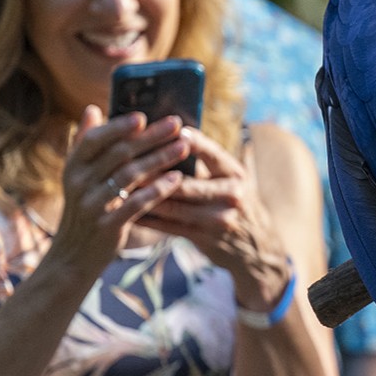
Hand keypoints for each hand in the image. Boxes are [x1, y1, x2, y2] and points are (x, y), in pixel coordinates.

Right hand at [47, 107, 188, 277]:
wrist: (73, 255)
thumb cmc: (83, 209)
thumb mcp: (77, 176)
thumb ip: (84, 143)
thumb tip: (92, 109)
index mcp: (73, 166)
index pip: (94, 139)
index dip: (118, 127)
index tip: (144, 116)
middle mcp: (79, 183)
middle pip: (119, 154)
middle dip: (151, 137)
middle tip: (177, 125)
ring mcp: (92, 205)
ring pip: (131, 176)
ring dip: (160, 159)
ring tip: (184, 147)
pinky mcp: (107, 226)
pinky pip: (137, 203)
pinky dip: (158, 189)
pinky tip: (177, 179)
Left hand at [137, 132, 292, 311]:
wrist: (257, 247)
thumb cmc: (235, 203)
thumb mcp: (231, 178)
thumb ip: (207, 160)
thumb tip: (173, 131)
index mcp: (235, 173)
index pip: (210, 152)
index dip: (188, 141)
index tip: (162, 129)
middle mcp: (230, 195)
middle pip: (184, 182)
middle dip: (152, 172)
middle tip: (124, 161)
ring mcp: (218, 219)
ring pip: (173, 206)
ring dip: (144, 196)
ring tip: (119, 185)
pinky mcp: (205, 239)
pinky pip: (169, 227)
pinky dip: (147, 218)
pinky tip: (127, 210)